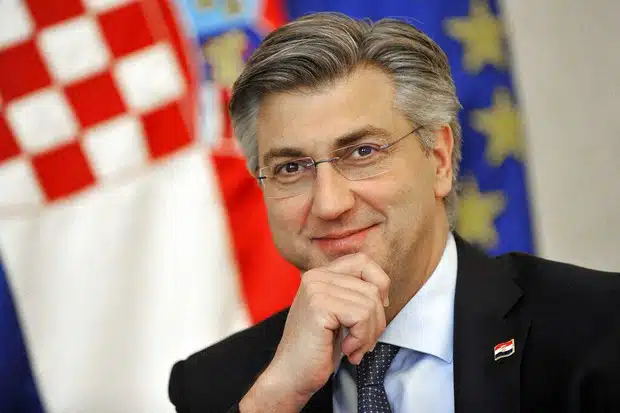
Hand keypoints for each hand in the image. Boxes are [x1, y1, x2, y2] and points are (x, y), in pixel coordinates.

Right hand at [244, 253, 389, 410]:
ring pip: (370, 304)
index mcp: (320, 274)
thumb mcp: (339, 314)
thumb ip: (354, 294)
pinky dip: (361, 339)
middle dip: (377, 320)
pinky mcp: (319, 306)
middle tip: (362, 342)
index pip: (363, 261)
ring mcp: (316, 289)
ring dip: (369, 334)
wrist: (291, 376)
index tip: (375, 312)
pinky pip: (361, 316)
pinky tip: (346, 350)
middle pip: (372, 287)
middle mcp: (316, 276)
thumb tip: (383, 292)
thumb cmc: (318, 349)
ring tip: (353, 348)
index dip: (379, 284)